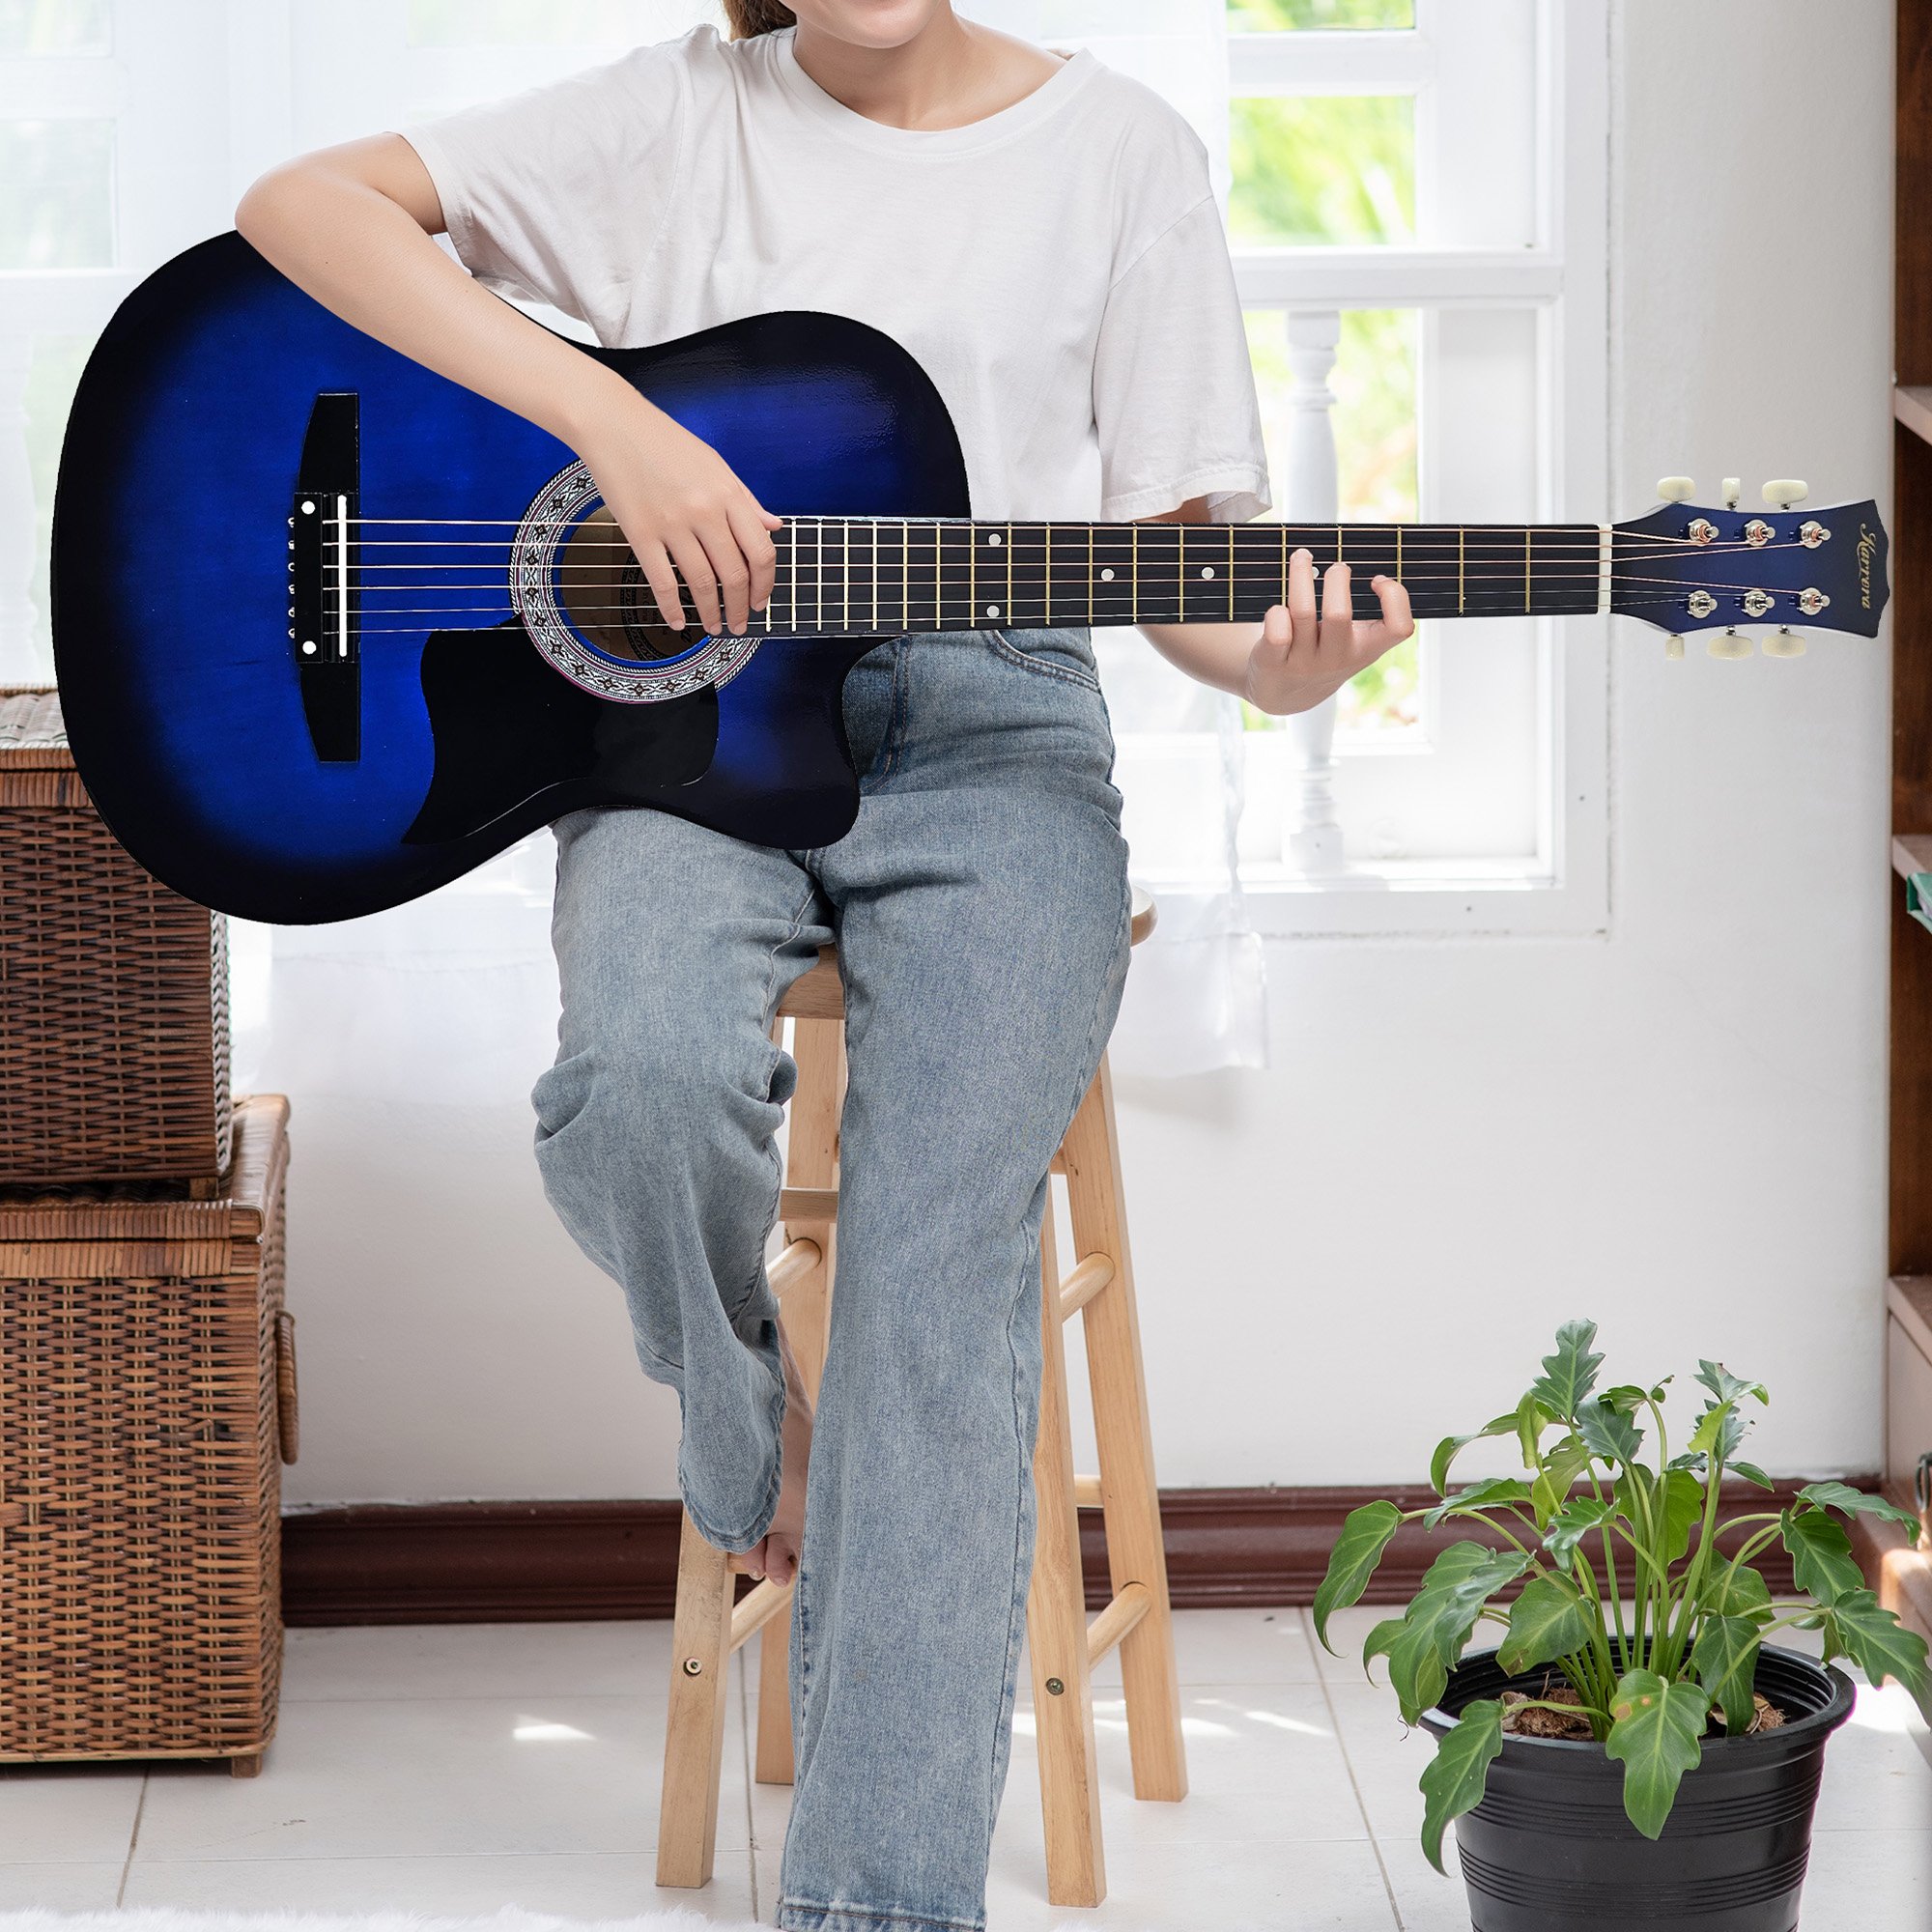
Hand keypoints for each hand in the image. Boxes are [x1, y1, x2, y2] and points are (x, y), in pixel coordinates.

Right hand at [577, 395, 782, 636]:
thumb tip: (774, 528)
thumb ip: (745, 500)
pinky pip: (662, 581)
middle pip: (734, 574)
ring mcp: (672, 524)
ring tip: (714, 627)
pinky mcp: (640, 532)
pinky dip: (672, 609)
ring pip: (701, 583)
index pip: (760, 552)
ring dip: (711, 613)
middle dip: (741, 608)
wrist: (614, 424)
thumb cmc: (666, 442)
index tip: (761, 602)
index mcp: (728, 494)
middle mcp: (704, 511)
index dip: (765, 584)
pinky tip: (678, 623)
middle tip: (739, 624)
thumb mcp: (715, 464)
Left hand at [1245, 548, 1414, 715]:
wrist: (1284, 693)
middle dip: (1336, 578)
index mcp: (1365, 650)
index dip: (1395, 597)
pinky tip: (1279, 606)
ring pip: (1302, 611)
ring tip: (1302, 557)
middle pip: (1338, 613)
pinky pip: (1277, 628)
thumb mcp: (1353, 642)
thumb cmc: (1324, 652)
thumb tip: (1355, 565)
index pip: (1399, 628)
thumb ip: (1364, 615)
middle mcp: (1336, 658)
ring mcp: (1304, 662)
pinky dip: (1276, 610)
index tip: (1376, 580)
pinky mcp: (1273, 662)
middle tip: (1335, 567)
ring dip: (1301, 574)